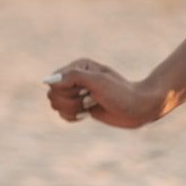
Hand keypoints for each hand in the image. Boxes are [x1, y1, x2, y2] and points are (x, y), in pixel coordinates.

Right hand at [43, 59, 164, 127]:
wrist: (139, 108)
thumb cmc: (120, 92)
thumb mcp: (97, 81)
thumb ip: (71, 77)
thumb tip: (46, 81)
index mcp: (76, 67)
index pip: (54, 82)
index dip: (67, 90)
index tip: (86, 91)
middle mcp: (73, 79)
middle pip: (52, 95)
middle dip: (70, 102)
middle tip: (90, 99)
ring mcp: (76, 94)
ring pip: (56, 106)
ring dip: (73, 109)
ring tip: (90, 106)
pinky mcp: (79, 108)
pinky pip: (63, 115)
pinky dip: (73, 117)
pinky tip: (87, 114)